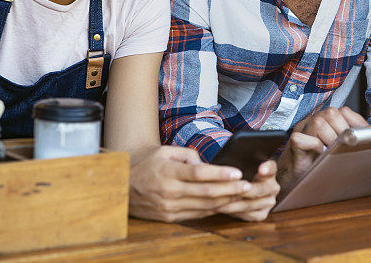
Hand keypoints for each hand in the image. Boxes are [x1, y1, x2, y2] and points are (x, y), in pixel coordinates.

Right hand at [129, 145, 250, 221]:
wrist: (123, 187)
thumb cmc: (148, 165)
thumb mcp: (164, 151)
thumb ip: (187, 154)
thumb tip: (205, 164)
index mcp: (168, 171)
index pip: (198, 173)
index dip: (220, 173)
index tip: (237, 172)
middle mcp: (169, 191)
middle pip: (205, 192)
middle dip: (230, 189)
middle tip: (247, 185)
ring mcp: (169, 207)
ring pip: (204, 206)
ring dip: (225, 201)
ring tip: (242, 195)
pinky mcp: (170, 218)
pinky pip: (196, 214)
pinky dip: (213, 209)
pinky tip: (226, 203)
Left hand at [217, 160, 279, 220]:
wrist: (242, 191)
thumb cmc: (238, 174)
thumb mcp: (240, 164)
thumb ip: (240, 161)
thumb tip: (233, 160)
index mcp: (270, 171)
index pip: (271, 168)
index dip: (267, 169)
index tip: (261, 169)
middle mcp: (273, 187)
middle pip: (259, 190)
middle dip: (242, 190)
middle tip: (228, 189)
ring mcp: (269, 202)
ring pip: (252, 204)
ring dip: (234, 203)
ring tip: (219, 200)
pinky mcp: (263, 214)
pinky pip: (249, 215)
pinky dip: (235, 212)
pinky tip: (223, 208)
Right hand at [277, 107, 367, 191]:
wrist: (296, 178)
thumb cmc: (320, 164)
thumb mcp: (342, 148)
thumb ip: (353, 139)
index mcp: (327, 120)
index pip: (344, 111)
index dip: (355, 125)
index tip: (360, 139)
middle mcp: (314, 121)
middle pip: (332, 113)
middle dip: (342, 132)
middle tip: (343, 148)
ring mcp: (302, 130)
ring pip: (318, 123)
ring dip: (329, 139)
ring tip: (331, 152)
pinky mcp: (292, 143)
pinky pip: (301, 138)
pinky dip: (313, 146)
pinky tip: (319, 154)